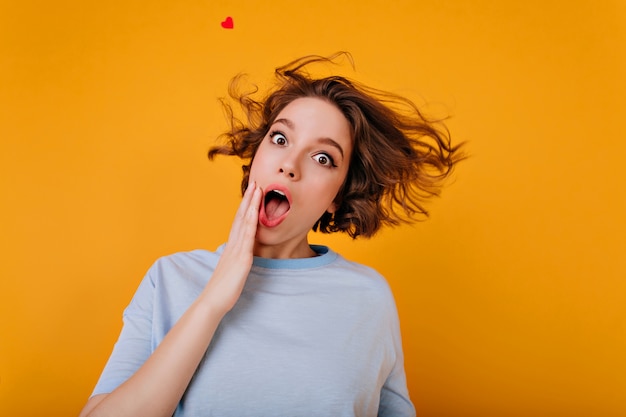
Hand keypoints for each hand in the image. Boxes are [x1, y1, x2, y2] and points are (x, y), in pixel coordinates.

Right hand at [202, 182, 262, 313]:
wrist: (212, 302)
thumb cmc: (222, 290)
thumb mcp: (231, 271)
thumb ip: (235, 261)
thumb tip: (240, 258)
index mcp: (231, 248)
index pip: (239, 223)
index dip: (245, 208)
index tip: (251, 195)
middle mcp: (233, 245)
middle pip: (241, 217)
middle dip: (248, 200)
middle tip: (255, 183)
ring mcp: (237, 250)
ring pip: (244, 222)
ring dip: (251, 205)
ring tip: (258, 189)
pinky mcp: (242, 259)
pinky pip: (248, 237)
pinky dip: (252, 222)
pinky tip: (255, 211)